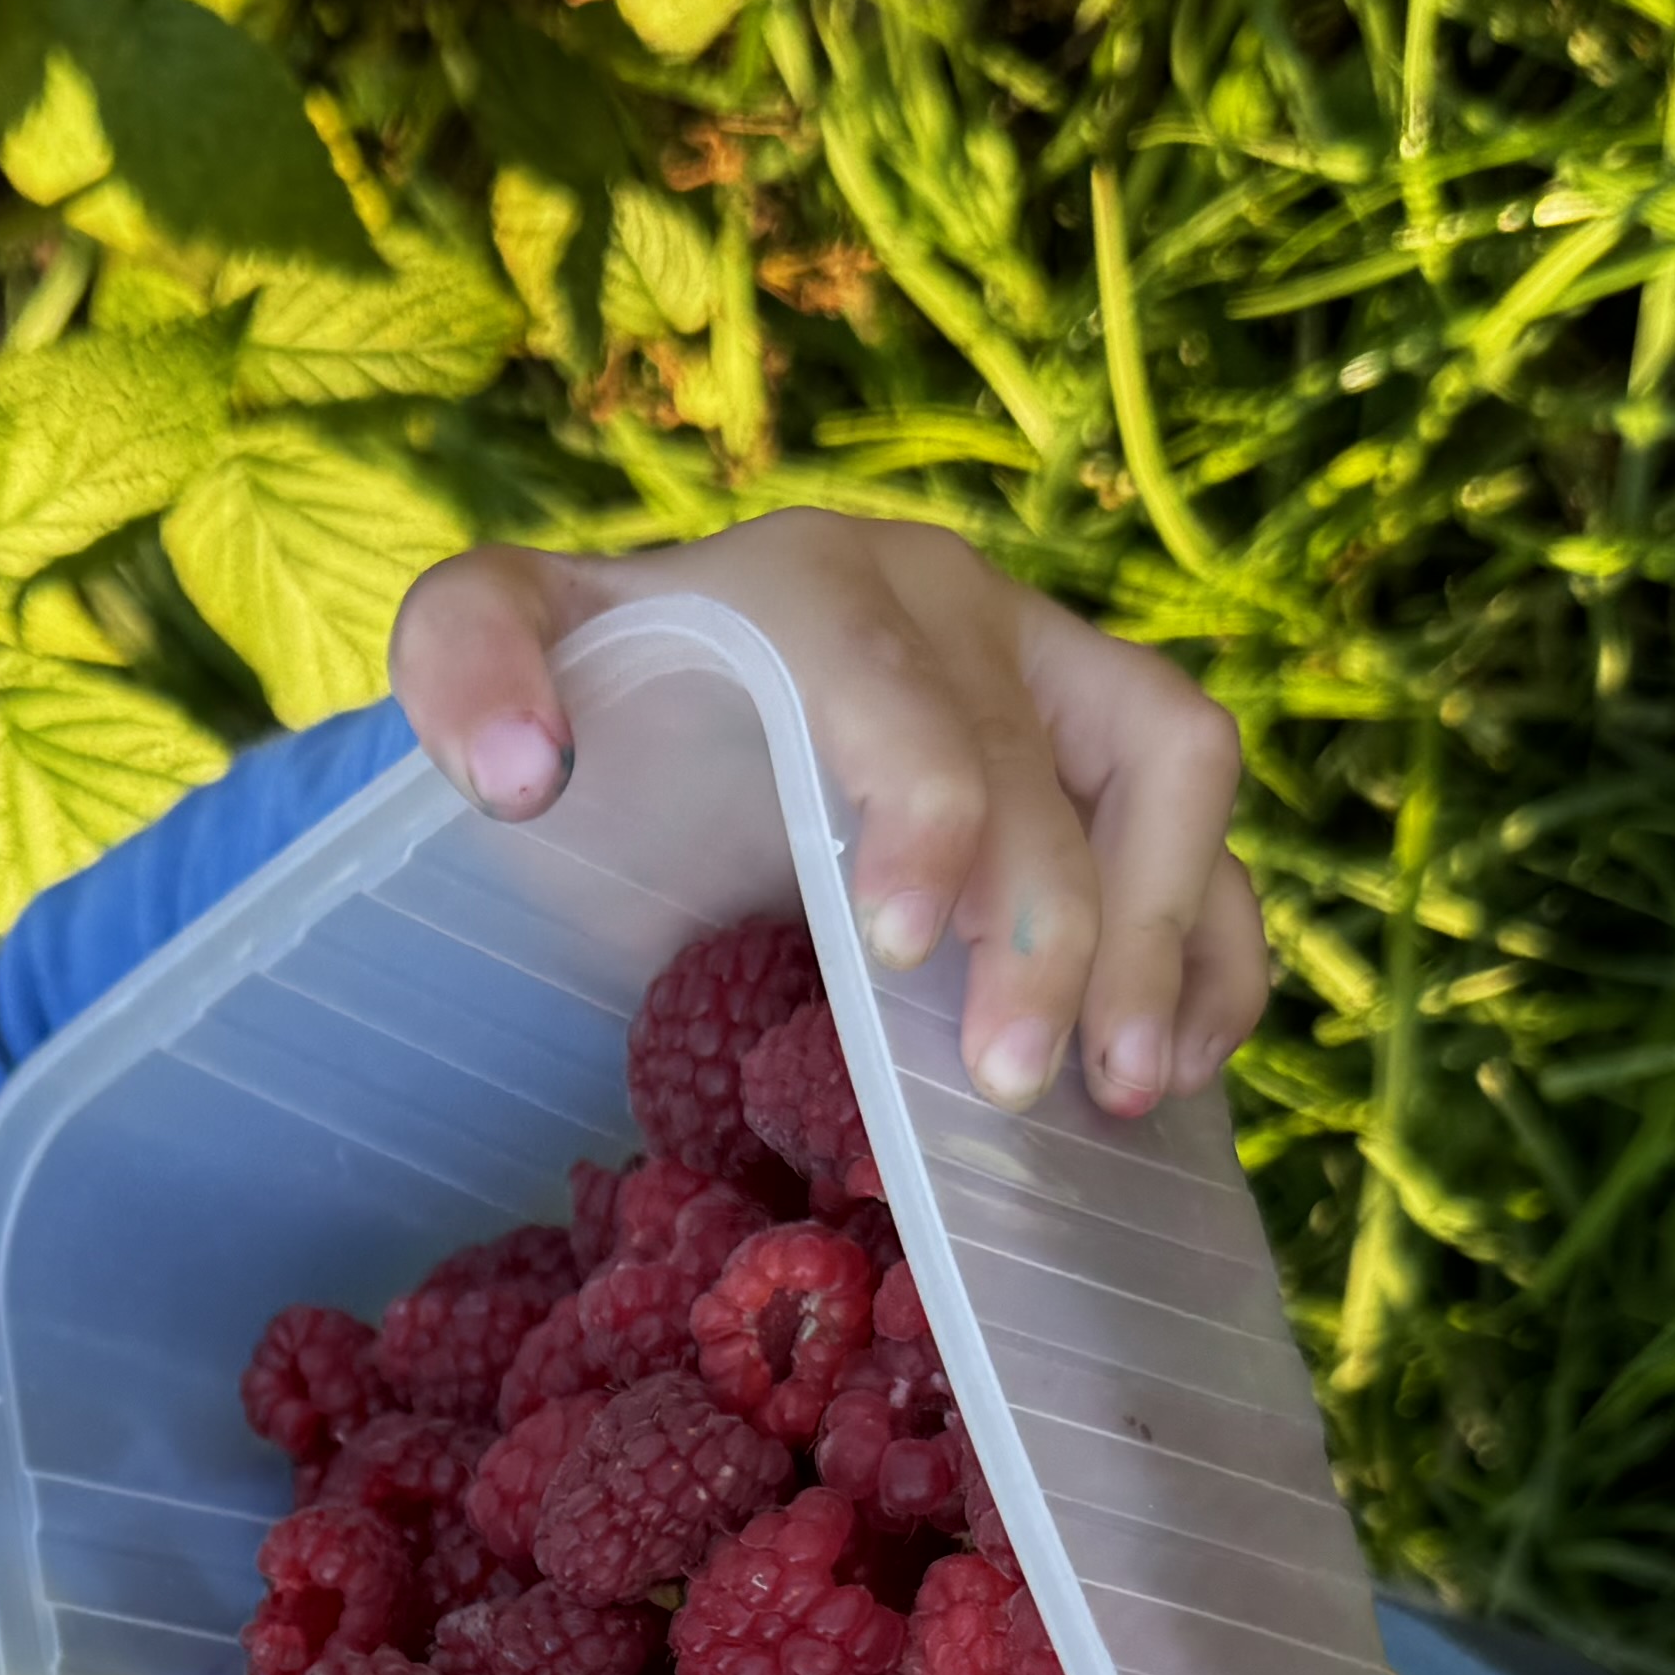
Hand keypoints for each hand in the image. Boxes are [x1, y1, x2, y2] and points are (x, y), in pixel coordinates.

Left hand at [385, 515, 1268, 1124]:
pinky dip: (1210, 947)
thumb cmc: (590, 691)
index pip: (895, 682)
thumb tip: (525, 771)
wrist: (667, 702)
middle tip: (1008, 1085)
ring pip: (1174, 770)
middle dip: (1047, 928)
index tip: (899, 949)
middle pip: (1052, 760)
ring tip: (1126, 1089)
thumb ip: (463, 660)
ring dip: (1166, 933)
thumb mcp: (480, 646)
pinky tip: (1170, 1068)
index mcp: (813, 584)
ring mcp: (1052, 681)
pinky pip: (1211, 835)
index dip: (925, 805)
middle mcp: (958, 612)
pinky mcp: (1109, 761)